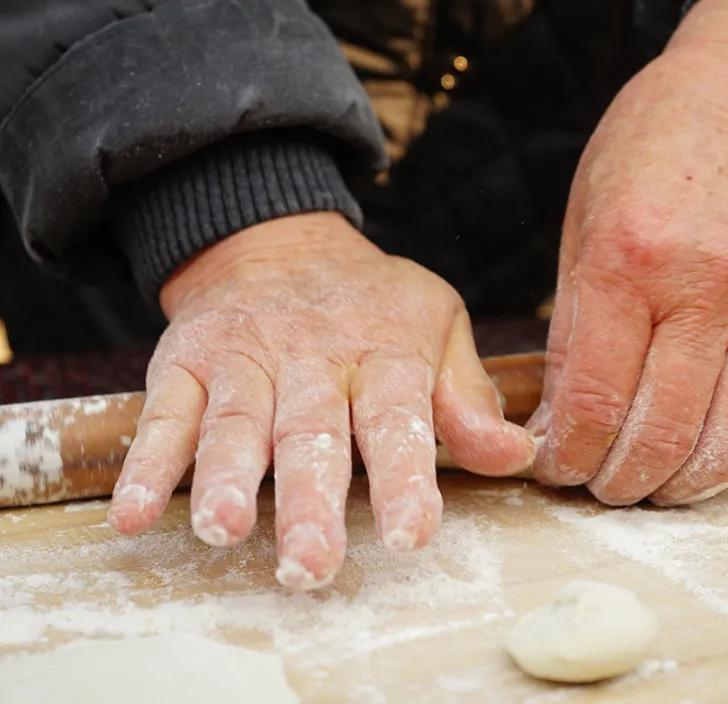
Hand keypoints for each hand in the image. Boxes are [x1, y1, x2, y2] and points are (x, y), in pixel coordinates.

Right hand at [107, 213, 534, 588]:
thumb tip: (515, 456)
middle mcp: (312, 357)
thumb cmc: (371, 302)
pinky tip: (137, 515)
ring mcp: (245, 359)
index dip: (404, 477)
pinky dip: (148, 464)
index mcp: (383, 351)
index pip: (396, 417)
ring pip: (236, 422)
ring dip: (226, 479)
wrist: (277, 239)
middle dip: (310, 500)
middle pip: (311, 431)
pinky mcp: (187, 362)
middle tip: (311, 563)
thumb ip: (467, 397)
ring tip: (225, 530)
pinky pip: (164, 415)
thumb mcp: (437, 325)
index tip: (409, 534)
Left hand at [529, 0, 727, 504]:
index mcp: (629, 261)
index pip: (594, 399)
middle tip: (592, 487)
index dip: (566, 455)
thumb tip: (560, 421)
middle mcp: (704, 290)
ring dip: (674, 488)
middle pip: (658, 435)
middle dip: (614, 483)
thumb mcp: (581, 225)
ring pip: (721, 446)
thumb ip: (573, 327)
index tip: (551, 468)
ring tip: (642, 487)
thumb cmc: (645, 159)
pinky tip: (694, 460)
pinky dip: (727, 461)